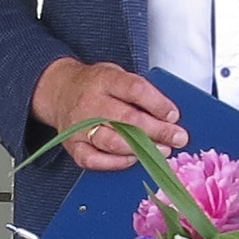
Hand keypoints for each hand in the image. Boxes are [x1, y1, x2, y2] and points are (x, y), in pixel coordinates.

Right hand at [32, 58, 182, 169]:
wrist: (60, 91)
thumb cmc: (96, 85)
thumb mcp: (117, 75)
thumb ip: (140, 91)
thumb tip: (168, 115)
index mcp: (104, 80)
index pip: (134, 90)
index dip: (158, 104)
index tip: (173, 115)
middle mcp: (90, 103)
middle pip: (127, 119)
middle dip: (158, 131)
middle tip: (178, 137)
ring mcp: (80, 126)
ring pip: (113, 142)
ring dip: (141, 149)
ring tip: (161, 149)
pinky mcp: (74, 145)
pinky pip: (95, 160)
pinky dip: (116, 163)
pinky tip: (133, 159)